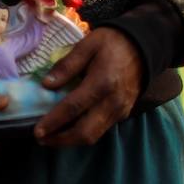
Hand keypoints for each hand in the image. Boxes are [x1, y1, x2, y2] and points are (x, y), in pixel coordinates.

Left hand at [34, 27, 142, 145]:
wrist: (145, 47)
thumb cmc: (113, 42)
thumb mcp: (88, 44)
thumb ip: (67, 65)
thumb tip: (46, 84)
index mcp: (102, 83)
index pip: (73, 108)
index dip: (54, 121)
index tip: (38, 131)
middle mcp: (112, 102)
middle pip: (85, 132)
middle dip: (61, 140)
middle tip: (41, 139)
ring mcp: (120, 110)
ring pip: (94, 135)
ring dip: (71, 140)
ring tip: (51, 138)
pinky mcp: (123, 113)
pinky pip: (101, 129)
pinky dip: (83, 133)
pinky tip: (69, 128)